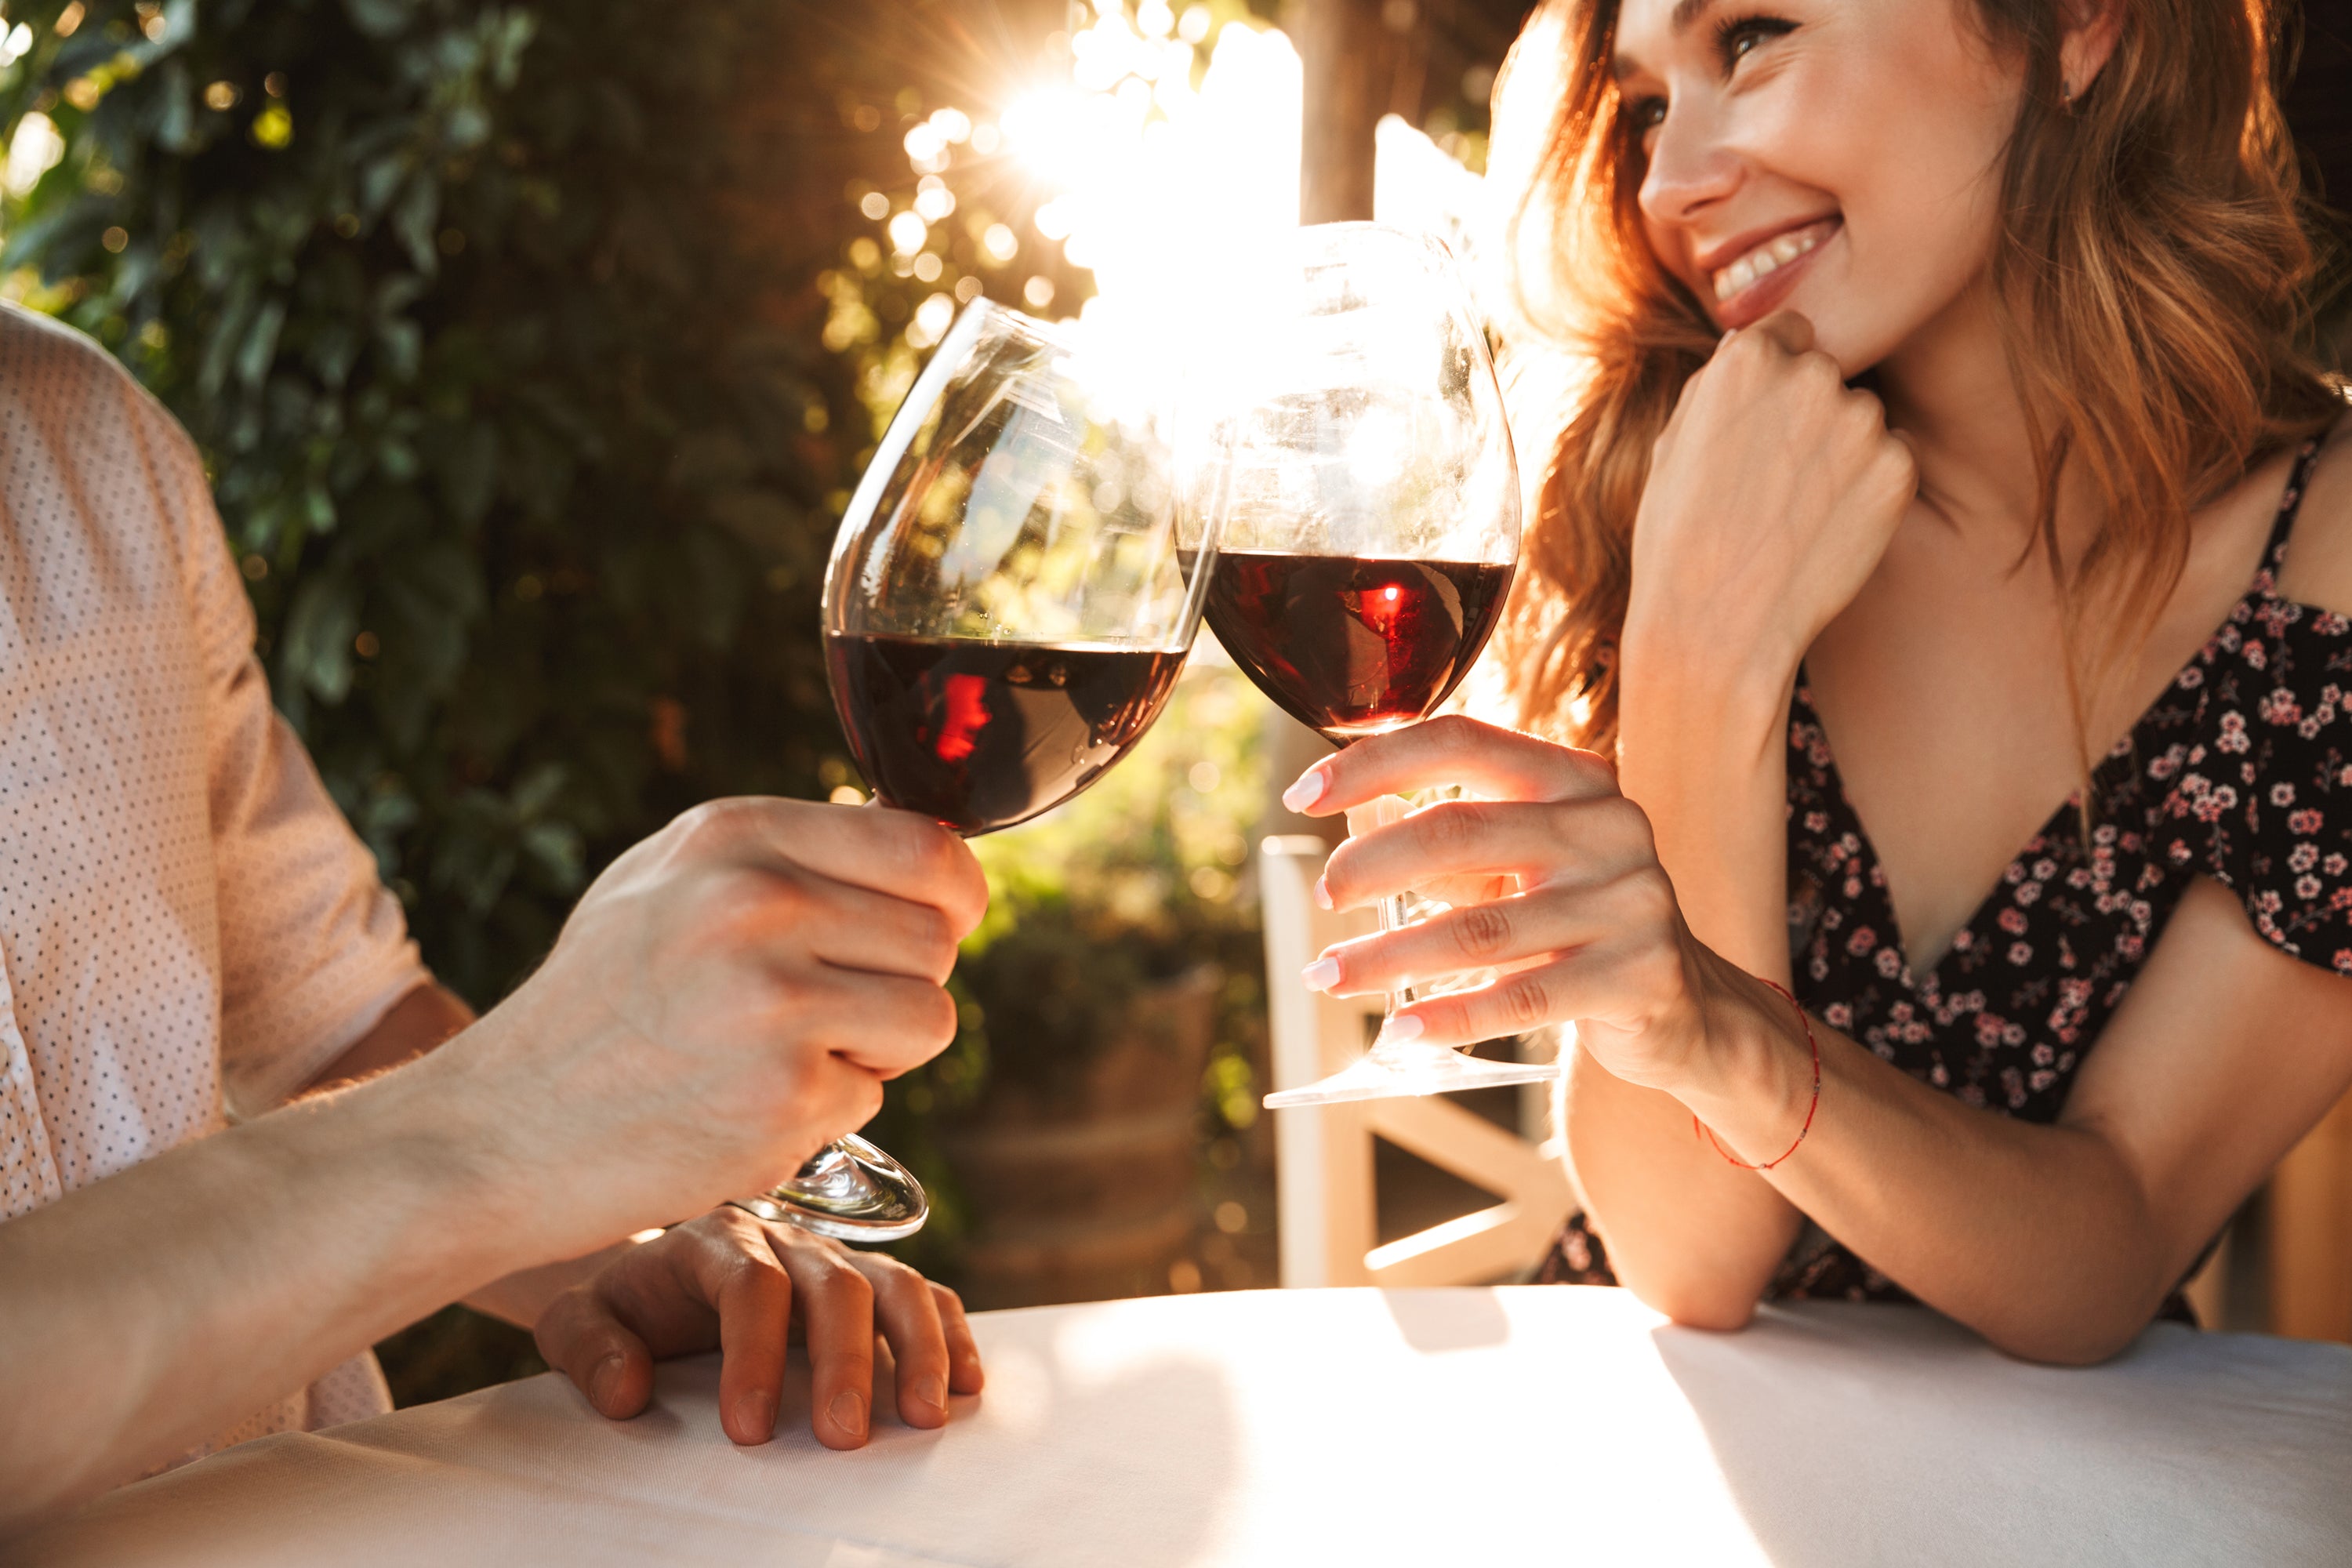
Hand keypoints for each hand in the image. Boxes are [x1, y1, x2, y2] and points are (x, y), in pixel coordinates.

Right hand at [430, 798, 987, 1258]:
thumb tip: (927, 853)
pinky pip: (875, 1095)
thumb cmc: (597, 1004)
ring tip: (786, 1053)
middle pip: (938, 937)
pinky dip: (828, 1110)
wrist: (497, 1130)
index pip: (925, 846)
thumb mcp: (667, 882)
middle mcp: (757, 903)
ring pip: (929, 1017)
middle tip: (826, 1010)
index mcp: (734, 835)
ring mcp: (773, 1001)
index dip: (952, 895)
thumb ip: (787, 855)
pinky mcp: (784, 1096)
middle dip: (902, 980)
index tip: (936, 922)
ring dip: (879, 1049)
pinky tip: (747, 1104)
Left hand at [534, 1208, 982, 1448]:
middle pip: (834, 1284)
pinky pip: (923, 1296)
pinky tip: (966, 1385)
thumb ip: (590, 1349)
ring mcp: (833, 1259)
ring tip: (926, 1417)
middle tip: (845, 1438)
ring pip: (894, 1283)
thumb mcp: (576, 1321)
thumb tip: (628, 1389)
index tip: (750, 1430)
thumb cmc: (622, 1308)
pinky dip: (951, 1335)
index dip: (754, 1356)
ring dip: (919, 1348)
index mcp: (712, 1242)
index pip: (750, 1285)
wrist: (649, 1278)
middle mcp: (784, 1240)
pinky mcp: (867, 1284)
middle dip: (846, 1362)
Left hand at [1285, 716, 1755, 1090]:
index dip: (1372, 763)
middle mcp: (1611, 826)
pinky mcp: (1641, 976)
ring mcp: (1633, 901)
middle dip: (1371, 865)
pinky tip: (1400, 1031)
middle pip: (1460, 831)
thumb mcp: (1525, 863)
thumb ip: (1452, 840)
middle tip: (1322, 897)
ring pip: (1480, 929)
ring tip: (1328, 974)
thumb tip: (1347, 834)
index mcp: (1576, 777)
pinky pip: (1522, 1000)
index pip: (1460, 742)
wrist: (1690, 1008)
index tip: (1302, 793)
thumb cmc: (1579, 921)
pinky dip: (1450, 1017)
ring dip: (1388, 956)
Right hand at [1626, 311, 1915, 678]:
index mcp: (1746, 357)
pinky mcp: (1898, 470)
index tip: (1762, 424)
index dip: (1776, 378)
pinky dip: (1868, 491)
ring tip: (1793, 512)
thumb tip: (1756, 344)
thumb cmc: (1678, 541)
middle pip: (1829, 373)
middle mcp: (1811, 375)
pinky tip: (1824, 531)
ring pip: (1862, 419)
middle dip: (1808, 414)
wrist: (1716, 628)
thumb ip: (1721, 382)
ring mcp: (1862, 422)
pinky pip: (1892, 462)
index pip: (1790, 331)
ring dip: (1840, 452)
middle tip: (1773, 480)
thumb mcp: (1673, 442)